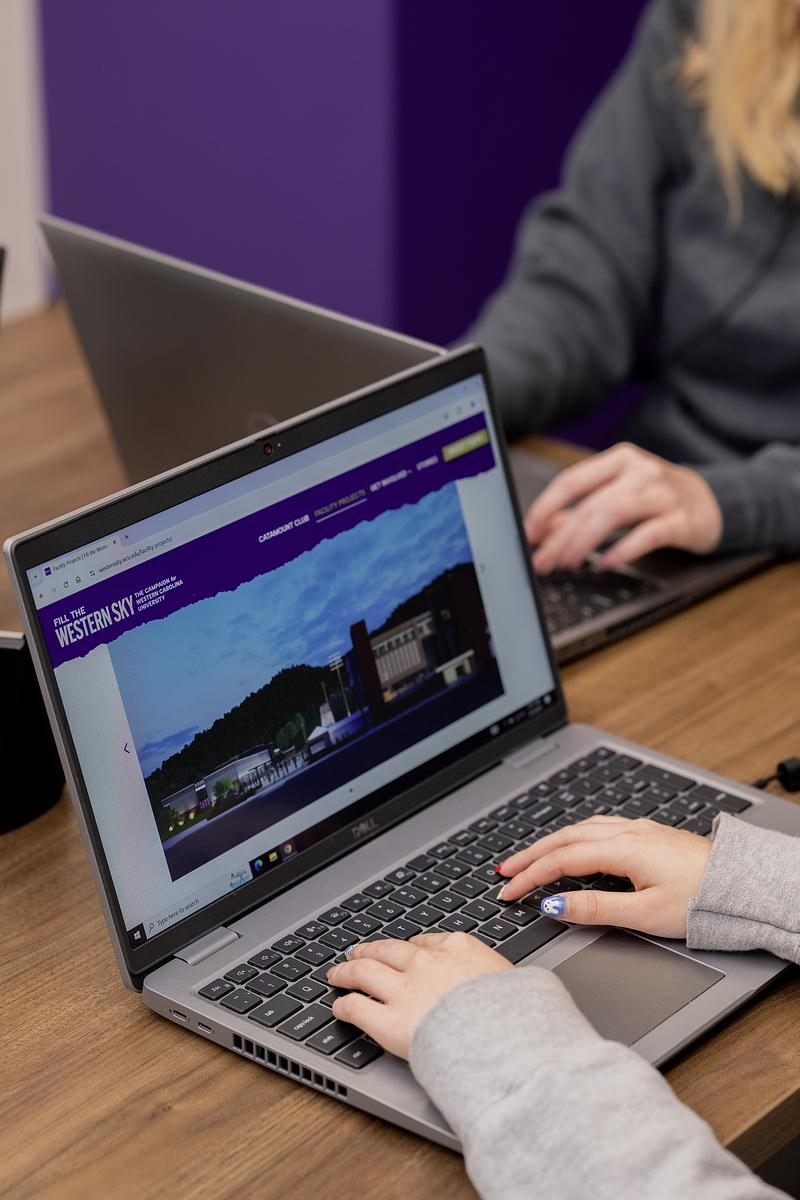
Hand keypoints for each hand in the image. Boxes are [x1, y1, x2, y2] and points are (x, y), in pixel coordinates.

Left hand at [327, 932, 511, 1058]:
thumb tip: (520, 985)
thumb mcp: (516, 981)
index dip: (409, 950)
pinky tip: (338, 1007)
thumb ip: (501, 979)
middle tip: (357, 953)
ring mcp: (405, 990)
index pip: (425, 943)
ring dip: (346, 971)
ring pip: (363, 971)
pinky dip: (343, 1006)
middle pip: (388, 950)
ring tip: (337, 974)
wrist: (506, 1041)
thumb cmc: (518, 1017)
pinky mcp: (388, 1021)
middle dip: (370, 951)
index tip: (403, 952)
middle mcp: (426, 963)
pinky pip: (356, 1007)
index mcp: (459, 948)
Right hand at [497, 816, 711, 937]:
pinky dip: (573, 837)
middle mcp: (626, 832)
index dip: (529, 877)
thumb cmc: (702, 901)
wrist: (742, 885)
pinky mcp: (649, 833)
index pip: (560, 861)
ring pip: (580, 829)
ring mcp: (638, 829)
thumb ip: (595, 909)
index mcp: (622, 848)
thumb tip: (554, 906)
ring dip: (550, 843)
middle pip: (564, 838)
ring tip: (528, 858)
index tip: (507, 893)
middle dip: (529, 855)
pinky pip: (598, 827)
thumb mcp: (645, 913)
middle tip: (503, 872)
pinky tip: (572, 844)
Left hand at [525, 443, 722, 570]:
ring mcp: (662, 493)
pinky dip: (622, 550)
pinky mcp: (681, 519)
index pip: (571, 480)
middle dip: (560, 535)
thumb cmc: (655, 498)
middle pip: (590, 502)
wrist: (711, 502)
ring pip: (613, 514)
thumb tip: (542, 532)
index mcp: (618, 459)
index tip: (528, 533)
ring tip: (567, 562)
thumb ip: (581, 511)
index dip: (546, 508)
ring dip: (584, 541)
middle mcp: (639, 470)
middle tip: (542, 560)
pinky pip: (647, 534)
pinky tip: (605, 563)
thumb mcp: (618, 496)